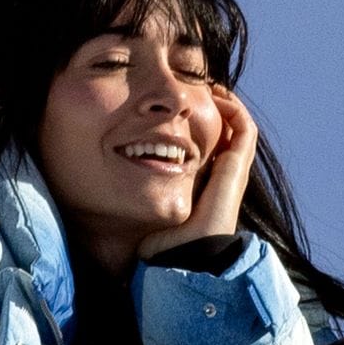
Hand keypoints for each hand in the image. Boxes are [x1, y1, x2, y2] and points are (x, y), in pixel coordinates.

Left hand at [136, 85, 257, 258]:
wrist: (179, 257)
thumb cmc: (154, 238)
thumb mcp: (137, 206)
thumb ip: (127, 192)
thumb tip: (99, 175)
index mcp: (198, 185)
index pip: (204, 147)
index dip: (195, 125)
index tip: (175, 107)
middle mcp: (219, 178)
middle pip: (224, 135)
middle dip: (212, 110)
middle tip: (197, 90)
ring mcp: (230, 174)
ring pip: (239, 130)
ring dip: (226, 106)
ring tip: (210, 87)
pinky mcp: (234, 172)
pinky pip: (244, 133)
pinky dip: (236, 112)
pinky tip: (218, 97)